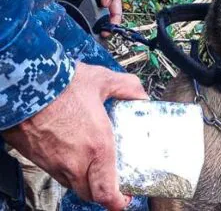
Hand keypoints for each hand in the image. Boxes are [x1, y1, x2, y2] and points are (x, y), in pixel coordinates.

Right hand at [2, 63, 148, 210]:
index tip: (123, 199)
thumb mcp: (103, 81)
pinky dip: (66, 167)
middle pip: (89, 193)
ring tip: (92, 162)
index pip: (106, 192)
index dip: (117, 202)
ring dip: (83, 178)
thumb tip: (140, 95)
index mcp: (97, 146)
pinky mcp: (36, 158)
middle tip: (111, 181)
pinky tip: (71, 148)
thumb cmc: (60, 84)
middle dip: (101, 191)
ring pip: (71, 183)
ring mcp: (53, 162)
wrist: (21, 85)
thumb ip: (127, 88)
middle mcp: (75, 161)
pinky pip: (55, 171)